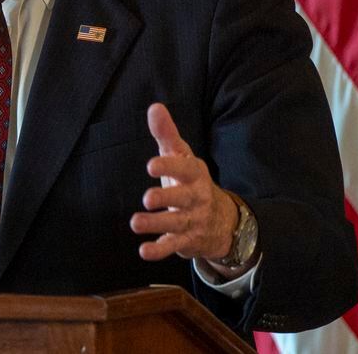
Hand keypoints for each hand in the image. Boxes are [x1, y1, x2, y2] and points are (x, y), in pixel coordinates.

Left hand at [130, 103, 239, 266]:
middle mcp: (196, 198)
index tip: (151, 165)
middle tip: (147, 198)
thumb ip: (166, 134)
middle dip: (166, 198)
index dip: (169, 166)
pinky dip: (159, 250)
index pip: (184, 168)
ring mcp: (193, 221)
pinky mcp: (187, 241)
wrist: (222, 220)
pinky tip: (144, 251)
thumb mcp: (182, 157)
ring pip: (176, 224)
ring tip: (135, 223)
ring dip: (156, 225)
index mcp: (194, 174)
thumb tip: (154, 107)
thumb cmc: (191, 181)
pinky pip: (174, 247)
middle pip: (183, 198)